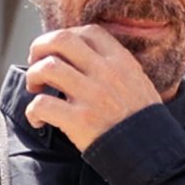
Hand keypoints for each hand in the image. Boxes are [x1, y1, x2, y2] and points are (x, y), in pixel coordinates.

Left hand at [24, 25, 161, 150]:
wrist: (151, 153)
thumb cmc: (143, 121)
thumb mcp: (139, 83)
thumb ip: (116, 67)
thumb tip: (86, 57)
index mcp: (122, 62)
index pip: (88, 32)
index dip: (67, 37)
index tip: (59, 51)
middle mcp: (106, 73)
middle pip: (62, 39)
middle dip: (40, 47)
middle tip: (35, 62)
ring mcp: (92, 96)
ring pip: (47, 67)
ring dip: (33, 76)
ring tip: (36, 89)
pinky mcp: (79, 120)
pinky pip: (42, 104)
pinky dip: (32, 112)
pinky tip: (38, 121)